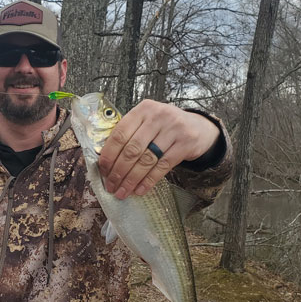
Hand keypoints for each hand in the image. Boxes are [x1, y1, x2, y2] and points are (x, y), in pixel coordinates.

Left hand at [98, 100, 219, 198]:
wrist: (198, 127)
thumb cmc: (164, 127)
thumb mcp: (147, 122)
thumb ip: (129, 134)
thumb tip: (106, 161)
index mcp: (142, 109)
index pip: (119, 134)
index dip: (109, 155)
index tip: (103, 171)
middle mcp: (158, 116)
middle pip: (132, 149)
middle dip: (118, 171)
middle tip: (111, 186)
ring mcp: (173, 129)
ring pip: (146, 160)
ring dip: (132, 179)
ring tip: (123, 192)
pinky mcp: (186, 143)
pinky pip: (163, 167)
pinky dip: (149, 181)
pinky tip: (140, 190)